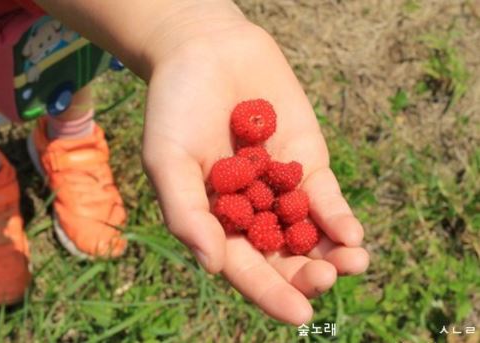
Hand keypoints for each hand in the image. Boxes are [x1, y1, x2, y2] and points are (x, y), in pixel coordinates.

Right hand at [142, 23, 368, 324]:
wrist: (205, 52)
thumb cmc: (174, 106)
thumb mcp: (167, 159)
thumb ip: (186, 212)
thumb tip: (212, 266)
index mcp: (214, 220)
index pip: (244, 267)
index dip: (269, 292)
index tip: (298, 314)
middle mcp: (249, 212)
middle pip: (282, 257)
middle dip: (306, 274)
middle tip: (326, 281)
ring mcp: (280, 188)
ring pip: (309, 233)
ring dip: (333, 253)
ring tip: (353, 263)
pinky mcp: (306, 162)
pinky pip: (324, 197)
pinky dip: (338, 216)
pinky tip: (352, 234)